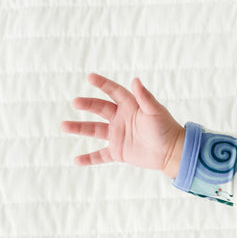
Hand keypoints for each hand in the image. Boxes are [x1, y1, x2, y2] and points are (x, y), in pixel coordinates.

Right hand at [62, 73, 184, 177]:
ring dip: (79, 128)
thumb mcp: (156, 112)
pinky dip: (89, 158)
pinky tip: (75, 160)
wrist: (173, 153)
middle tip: (76, 102)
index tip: (90, 77)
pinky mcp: (118, 152)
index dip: (103, 84)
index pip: (113, 92)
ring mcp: (118, 135)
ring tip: (63, 126)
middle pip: (99, 109)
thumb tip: (135, 80)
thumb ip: (145, 97)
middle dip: (87, 105)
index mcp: (130, 106)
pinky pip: (100, 155)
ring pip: (94, 130)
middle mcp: (121, 119)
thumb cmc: (167, 129)